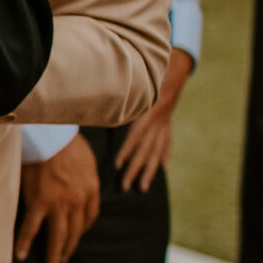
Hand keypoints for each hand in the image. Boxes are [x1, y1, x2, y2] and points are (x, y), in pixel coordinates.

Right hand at [16, 131, 101, 262]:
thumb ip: (86, 175)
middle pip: (75, 231)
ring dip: (54, 253)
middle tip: (63, 260)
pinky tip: (20, 254)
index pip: (89, 216)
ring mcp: (58, 204)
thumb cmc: (66, 141)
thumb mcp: (87, 159)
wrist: (50, 137)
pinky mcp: (38, 203)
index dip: (83, 228)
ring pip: (57, 235)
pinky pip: (31, 228)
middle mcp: (77, 201)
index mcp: (90, 189)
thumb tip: (82, 180)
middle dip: (69, 248)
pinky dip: (25, 242)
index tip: (77, 234)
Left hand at [113, 50, 192, 193]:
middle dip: (135, 170)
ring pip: (156, 153)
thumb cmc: (145, 81)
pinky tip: (162, 169)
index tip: (117, 165)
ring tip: (143, 187)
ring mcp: (164, 127)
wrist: (171, 75)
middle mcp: (156, 124)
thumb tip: (91, 104)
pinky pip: (166, 144)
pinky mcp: (168, 126)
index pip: (135, 136)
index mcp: (145, 114)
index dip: (126, 151)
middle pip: (145, 151)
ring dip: (150, 171)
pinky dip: (164, 157)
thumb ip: (114, 100)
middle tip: (125, 186)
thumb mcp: (131, 89)